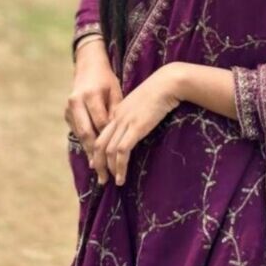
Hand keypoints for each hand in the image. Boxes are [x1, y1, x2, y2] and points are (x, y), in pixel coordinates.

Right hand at [65, 40, 122, 162]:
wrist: (87, 66)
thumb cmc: (106, 79)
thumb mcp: (115, 91)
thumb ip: (116, 111)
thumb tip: (120, 134)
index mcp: (90, 95)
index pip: (100, 123)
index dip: (108, 140)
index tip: (117, 157)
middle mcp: (76, 103)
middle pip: (86, 133)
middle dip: (96, 155)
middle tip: (104, 173)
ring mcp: (69, 108)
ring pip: (80, 135)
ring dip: (89, 153)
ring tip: (98, 171)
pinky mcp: (67, 113)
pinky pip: (77, 132)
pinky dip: (86, 144)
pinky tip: (94, 158)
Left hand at [91, 64, 182, 185]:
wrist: (167, 83)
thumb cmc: (160, 90)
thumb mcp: (142, 102)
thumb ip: (135, 114)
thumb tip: (136, 127)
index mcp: (117, 111)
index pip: (101, 134)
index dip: (97, 151)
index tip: (98, 164)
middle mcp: (117, 117)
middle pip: (99, 144)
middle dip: (98, 164)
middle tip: (101, 178)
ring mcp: (125, 122)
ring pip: (108, 150)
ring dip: (108, 169)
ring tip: (112, 181)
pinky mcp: (136, 128)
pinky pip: (122, 151)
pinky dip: (120, 167)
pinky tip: (122, 177)